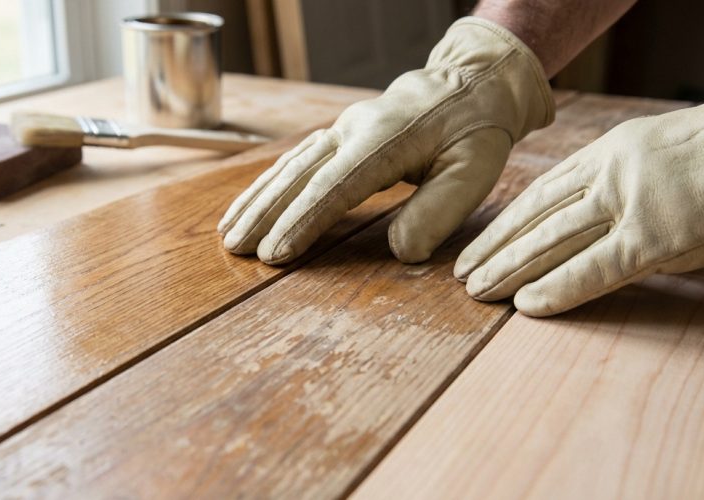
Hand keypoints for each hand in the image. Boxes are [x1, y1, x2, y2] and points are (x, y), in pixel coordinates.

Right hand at [218, 18, 553, 263]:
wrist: (471, 85)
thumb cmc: (475, 132)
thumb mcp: (475, 171)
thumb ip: (439, 211)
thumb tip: (402, 252)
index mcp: (386, 140)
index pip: (336, 185)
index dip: (304, 220)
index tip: (278, 253)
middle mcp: (354, 130)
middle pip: (299, 174)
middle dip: (265, 213)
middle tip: (237, 249)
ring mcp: (341, 129)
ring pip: (289, 166)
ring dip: (257, 200)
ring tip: (229, 234)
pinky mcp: (338, 136)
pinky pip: (295, 162)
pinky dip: (267, 186)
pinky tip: (248, 207)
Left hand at [455, 52, 703, 316]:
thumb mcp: (665, 161)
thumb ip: (631, 200)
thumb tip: (615, 241)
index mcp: (608, 153)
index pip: (540, 194)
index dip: (504, 224)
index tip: (478, 246)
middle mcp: (607, 173)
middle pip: (536, 218)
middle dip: (495, 250)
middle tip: (461, 277)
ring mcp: (628, 202)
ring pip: (551, 240)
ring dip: (510, 269)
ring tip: (477, 293)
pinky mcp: (655, 236)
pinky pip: (595, 267)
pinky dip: (559, 288)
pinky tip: (527, 306)